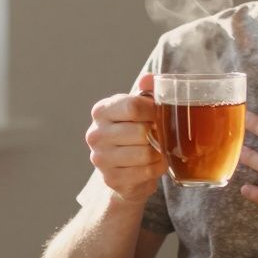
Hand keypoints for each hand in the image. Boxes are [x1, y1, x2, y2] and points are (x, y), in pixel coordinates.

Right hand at [84, 73, 165, 203]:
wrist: (125, 169)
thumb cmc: (135, 130)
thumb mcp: (140, 107)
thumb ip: (147, 90)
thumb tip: (148, 78)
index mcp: (101, 111)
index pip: (133, 106)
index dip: (154, 110)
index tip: (160, 114)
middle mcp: (95, 134)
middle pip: (141, 131)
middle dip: (158, 133)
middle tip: (162, 134)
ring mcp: (100, 158)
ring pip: (145, 153)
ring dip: (160, 152)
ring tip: (160, 149)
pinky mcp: (111, 179)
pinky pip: (146, 172)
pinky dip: (158, 167)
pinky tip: (156, 163)